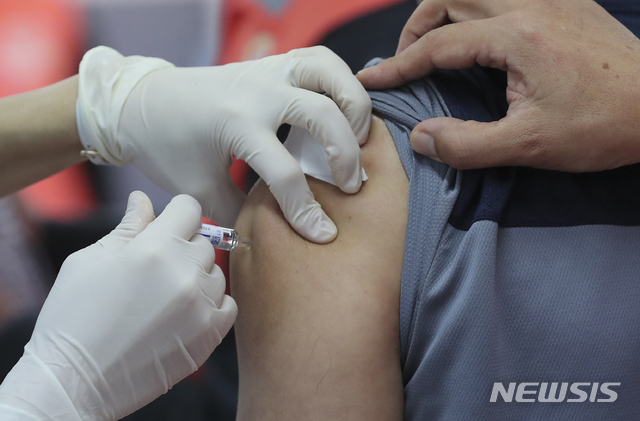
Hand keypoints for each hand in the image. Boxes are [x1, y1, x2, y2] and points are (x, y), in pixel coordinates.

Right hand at [0, 192, 235, 420]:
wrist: (75, 381)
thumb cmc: (73, 318)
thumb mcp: (90, 261)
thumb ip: (127, 228)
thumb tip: (143, 200)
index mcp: (154, 247)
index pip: (190, 208)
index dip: (177, 212)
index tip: (168, 224)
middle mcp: (185, 272)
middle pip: (203, 241)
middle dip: (183, 247)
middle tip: (156, 269)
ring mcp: (201, 304)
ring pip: (216, 272)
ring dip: (197, 277)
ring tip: (165, 296)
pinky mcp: (210, 335)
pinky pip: (228, 304)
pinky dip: (212, 304)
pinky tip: (186, 312)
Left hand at [76, 46, 370, 242]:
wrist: (142, 102)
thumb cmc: (166, 146)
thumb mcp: (197, 190)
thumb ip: (238, 214)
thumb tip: (270, 236)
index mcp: (236, 124)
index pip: (285, 173)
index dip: (306, 212)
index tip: (322, 235)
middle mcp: (258, 92)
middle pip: (322, 114)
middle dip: (345, 155)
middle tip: (350, 186)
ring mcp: (267, 71)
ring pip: (330, 72)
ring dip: (353, 105)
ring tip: (358, 138)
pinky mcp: (272, 63)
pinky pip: (320, 60)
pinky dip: (341, 81)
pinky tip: (342, 110)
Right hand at [358, 0, 639, 170]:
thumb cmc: (605, 124)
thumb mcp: (530, 145)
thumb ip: (467, 145)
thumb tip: (422, 137)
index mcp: (516, 36)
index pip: (437, 44)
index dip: (398, 65)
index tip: (373, 82)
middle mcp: (530, 5)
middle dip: (417, 27)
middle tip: (407, 63)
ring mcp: (550, 0)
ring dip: (445, 12)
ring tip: (435, 47)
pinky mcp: (567, 4)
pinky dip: (475, 10)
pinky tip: (480, 37)